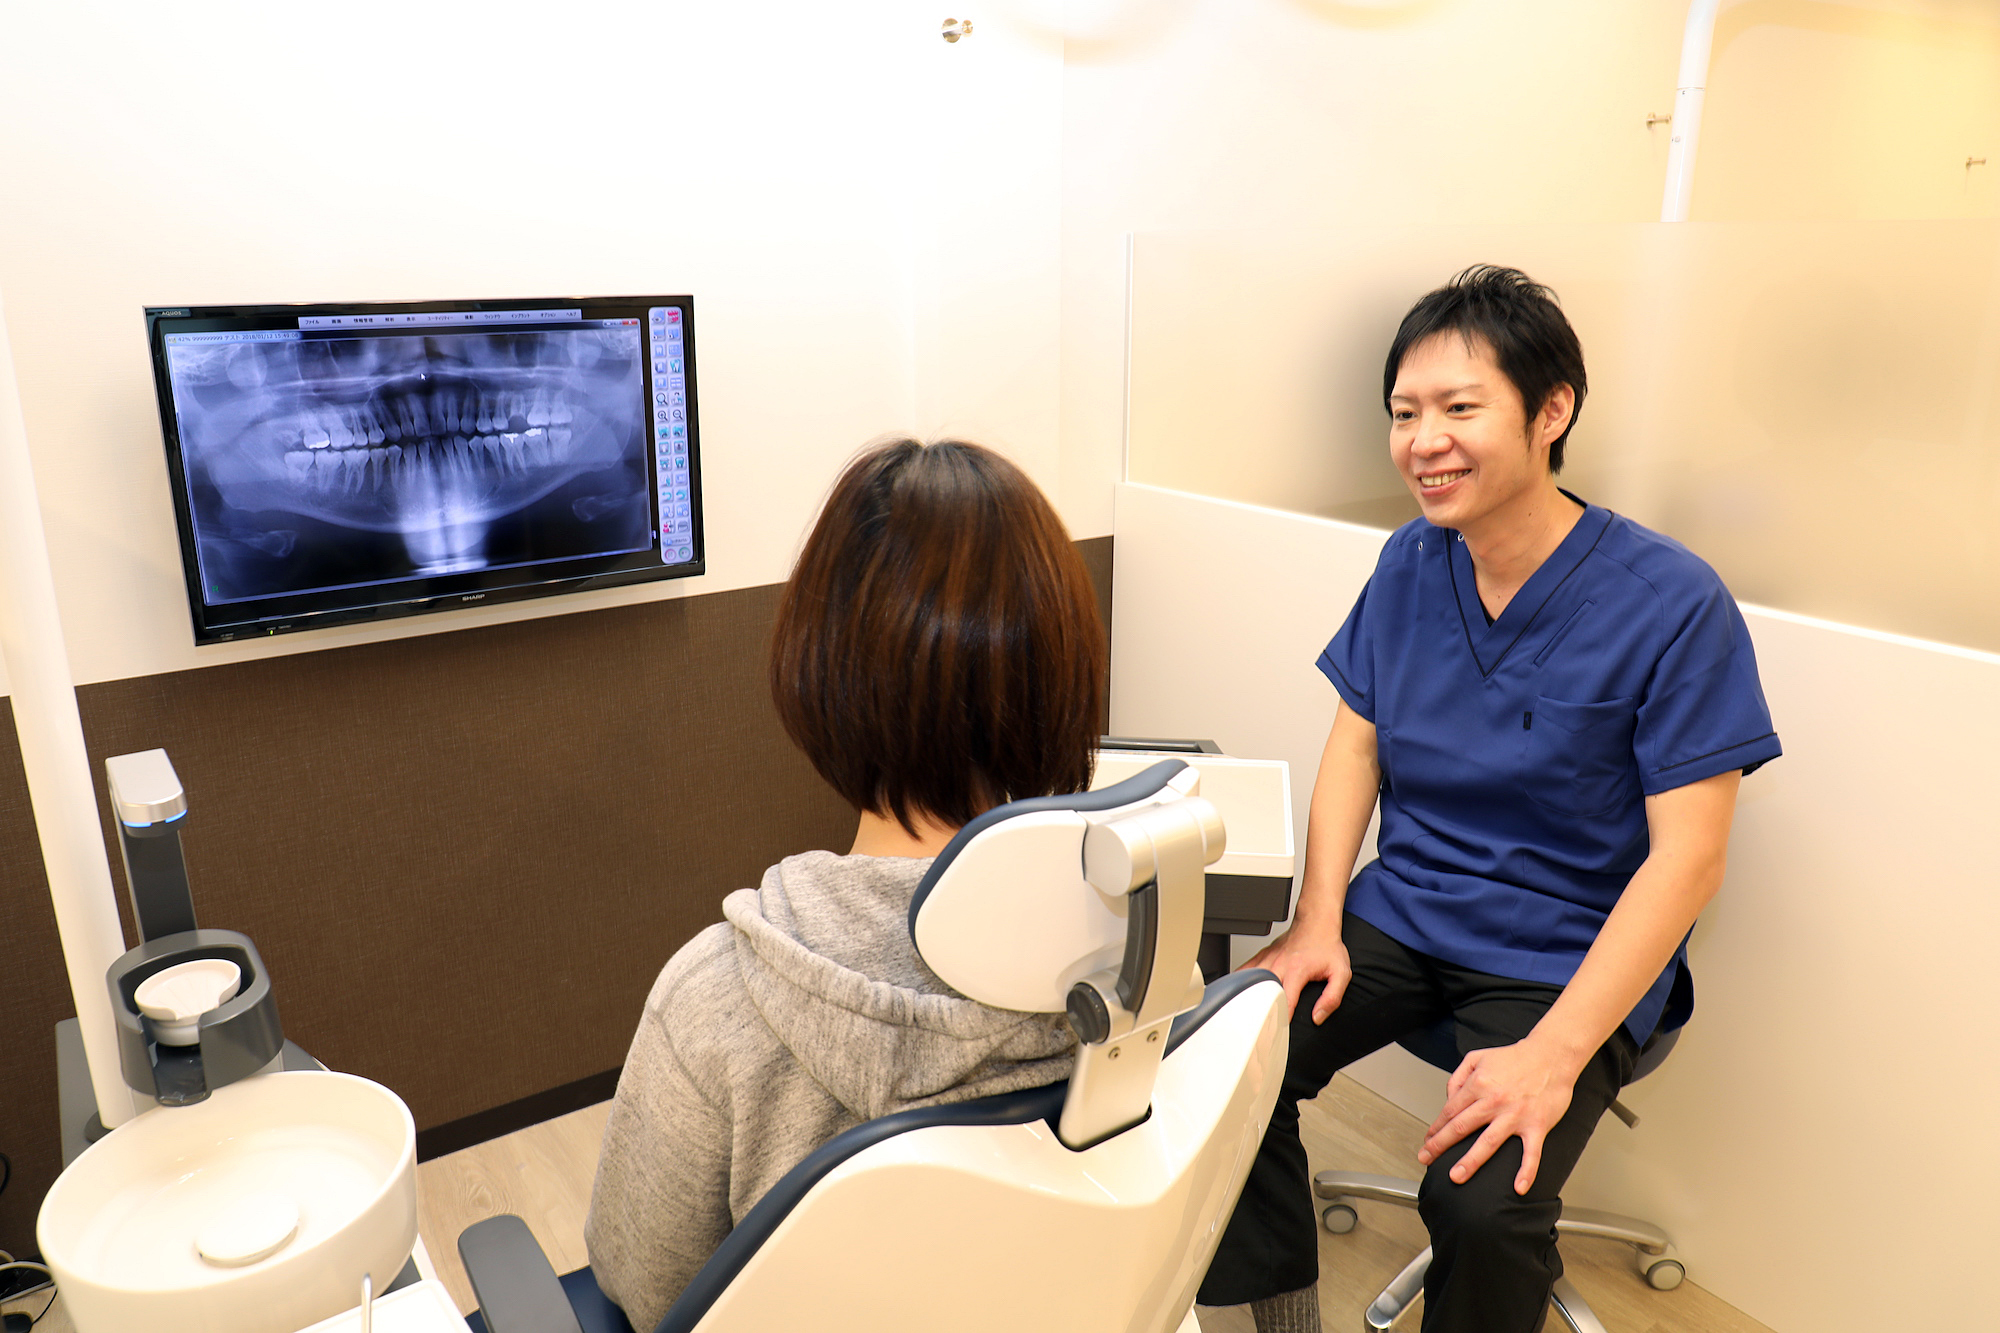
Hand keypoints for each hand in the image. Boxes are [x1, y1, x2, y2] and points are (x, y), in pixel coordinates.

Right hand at [1243, 923, 1351, 1023]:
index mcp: (1297, 970)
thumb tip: (1318, 1016)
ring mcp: (1268, 959)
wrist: (1316, 923)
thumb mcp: (1341, 973)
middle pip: (1262, 993)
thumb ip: (1332, 997)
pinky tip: (1241, 994)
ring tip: (1249, 1016)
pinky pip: (1245, 971)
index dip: (1281, 1018)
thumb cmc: (1327, 947)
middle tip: (1263, 1028)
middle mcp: (1279, 964)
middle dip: (1262, 1012)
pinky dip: (1241, 983)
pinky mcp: (1262, 956)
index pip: (1284, 1000)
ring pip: (1250, 982)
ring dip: (1249, 999)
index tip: (1279, 1030)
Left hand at [1416, 1039, 1581, 1194]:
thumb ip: (1458, 1077)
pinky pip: (1531, 1153)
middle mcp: (1493, 1101)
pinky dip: (1526, 1171)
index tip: (1427, 1142)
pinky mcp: (1537, 1125)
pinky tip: (1519, 1187)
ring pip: (1488, 1142)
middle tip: (1426, 1160)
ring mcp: (1515, 1115)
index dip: (1436, 1129)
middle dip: (1440, 1146)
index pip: (1450, 1111)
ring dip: (1470, 1162)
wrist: (1551, 1056)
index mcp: (1478, 1085)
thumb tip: (1448, 1100)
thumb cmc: (1514, 1058)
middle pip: (1461, 1127)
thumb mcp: (1477, 1057)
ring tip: (1456, 1177)